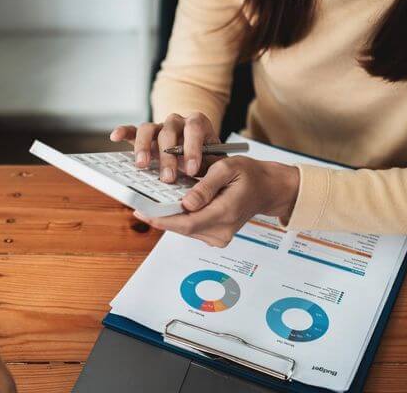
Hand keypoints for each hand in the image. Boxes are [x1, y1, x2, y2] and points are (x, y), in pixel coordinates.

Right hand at [110, 112, 219, 181]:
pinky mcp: (145, 135)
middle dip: (168, 156)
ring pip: (149, 129)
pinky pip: (132, 130)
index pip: (194, 129)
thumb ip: (211, 171)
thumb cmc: (207, 159)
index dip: (192, 149)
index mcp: (197, 124)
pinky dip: (124, 132)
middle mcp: (177, 122)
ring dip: (144, 147)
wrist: (201, 151)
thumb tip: (207, 189)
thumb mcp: (215, 163)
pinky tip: (115, 137)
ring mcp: (159, 127)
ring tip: (143, 165)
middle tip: (168, 178)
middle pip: (169, 131)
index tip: (192, 170)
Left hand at [133, 155, 299, 247]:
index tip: (142, 212)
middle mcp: (222, 231)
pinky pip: (191, 229)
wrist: (268, 189)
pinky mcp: (215, 236)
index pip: (186, 222)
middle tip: (138, 205)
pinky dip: (179, 218)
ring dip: (168, 218)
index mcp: (225, 213)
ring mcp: (219, 237)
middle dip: (160, 217)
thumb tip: (186, 203)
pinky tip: (169, 207)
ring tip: (150, 204)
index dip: (161, 219)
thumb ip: (205, 186)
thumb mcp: (227, 169)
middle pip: (182, 228)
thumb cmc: (250, 175)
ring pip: (185, 229)